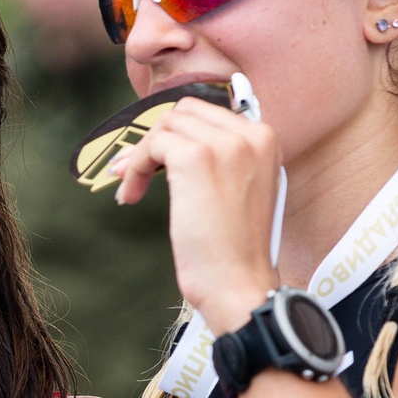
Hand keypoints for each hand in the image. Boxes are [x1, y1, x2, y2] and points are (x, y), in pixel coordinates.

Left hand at [106, 95, 280, 328]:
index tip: (155, 158)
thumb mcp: (241, 190)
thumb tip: (174, 141)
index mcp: (265, 140)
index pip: (208, 114)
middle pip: (184, 113)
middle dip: (156, 139)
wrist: (239, 284)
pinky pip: (152, 146)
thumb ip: (222, 159)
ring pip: (165, 126)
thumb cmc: (234, 250)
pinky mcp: (195, 159)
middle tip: (133, 170)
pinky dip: (135, 169)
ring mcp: (224, 144)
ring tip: (132, 187)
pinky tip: (132, 195)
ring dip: (142, 155)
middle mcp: (250, 134)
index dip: (176, 134)